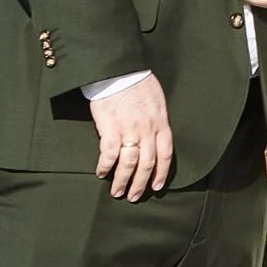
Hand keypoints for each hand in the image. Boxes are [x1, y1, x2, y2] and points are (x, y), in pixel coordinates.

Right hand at [91, 72, 173, 199]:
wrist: (118, 69)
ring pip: (129, 164)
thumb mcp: (156, 99)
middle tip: (134, 197)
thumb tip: (155, 133)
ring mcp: (129, 130)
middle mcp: (147, 130)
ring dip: (123, 181)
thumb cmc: (137, 81)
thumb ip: (157, 118)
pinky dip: (105, 167)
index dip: (162, 173)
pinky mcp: (110, 128)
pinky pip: (109, 154)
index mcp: (161, 123)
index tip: (157, 186)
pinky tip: (101, 173)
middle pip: (147, 164)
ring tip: (117, 192)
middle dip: (141, 184)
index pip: (166, 154)